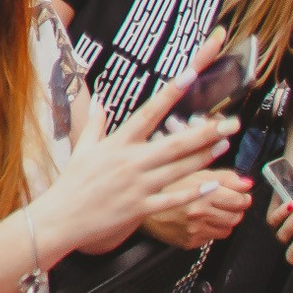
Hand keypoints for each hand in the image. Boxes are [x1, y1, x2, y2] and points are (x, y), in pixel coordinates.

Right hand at [44, 59, 237, 252]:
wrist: (62, 216)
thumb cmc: (72, 182)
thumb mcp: (82, 149)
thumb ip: (94, 124)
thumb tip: (98, 102)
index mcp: (117, 144)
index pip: (148, 113)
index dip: (170, 93)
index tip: (189, 76)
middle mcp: (131, 162)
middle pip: (175, 143)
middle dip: (205, 132)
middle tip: (230, 123)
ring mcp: (139, 186)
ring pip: (180, 169)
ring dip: (205, 157)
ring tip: (225, 144)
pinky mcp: (142, 208)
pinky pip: (174, 199)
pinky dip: (195, 192)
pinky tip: (213, 184)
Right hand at [141, 169, 253, 248]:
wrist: (137, 202)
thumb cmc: (163, 185)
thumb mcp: (193, 173)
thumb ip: (224, 177)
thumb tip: (247, 182)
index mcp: (202, 192)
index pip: (240, 200)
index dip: (241, 197)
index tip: (238, 195)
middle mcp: (199, 212)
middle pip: (236, 217)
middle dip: (233, 209)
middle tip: (223, 203)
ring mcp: (194, 229)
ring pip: (226, 230)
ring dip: (222, 221)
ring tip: (208, 212)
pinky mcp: (189, 242)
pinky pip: (210, 239)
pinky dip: (208, 230)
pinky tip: (196, 221)